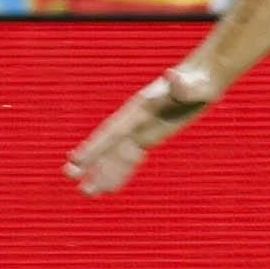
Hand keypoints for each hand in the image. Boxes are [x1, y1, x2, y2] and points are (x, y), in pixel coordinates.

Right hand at [66, 62, 221, 194]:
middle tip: (68, 175)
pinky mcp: (148, 136)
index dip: (95, 146)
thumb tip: (172, 75)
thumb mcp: (192, 84)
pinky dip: (119, 172)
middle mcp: (134, 119)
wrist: (201, 79)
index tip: (75, 159)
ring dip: (102, 173)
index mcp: (139, 108)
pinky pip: (130, 158)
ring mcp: (140, 128)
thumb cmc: (198, 81)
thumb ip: (181, 84)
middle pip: (109, 144)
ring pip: (117, 155)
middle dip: (90, 161)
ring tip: (85, 193)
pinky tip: (108, 187)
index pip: (114, 131)